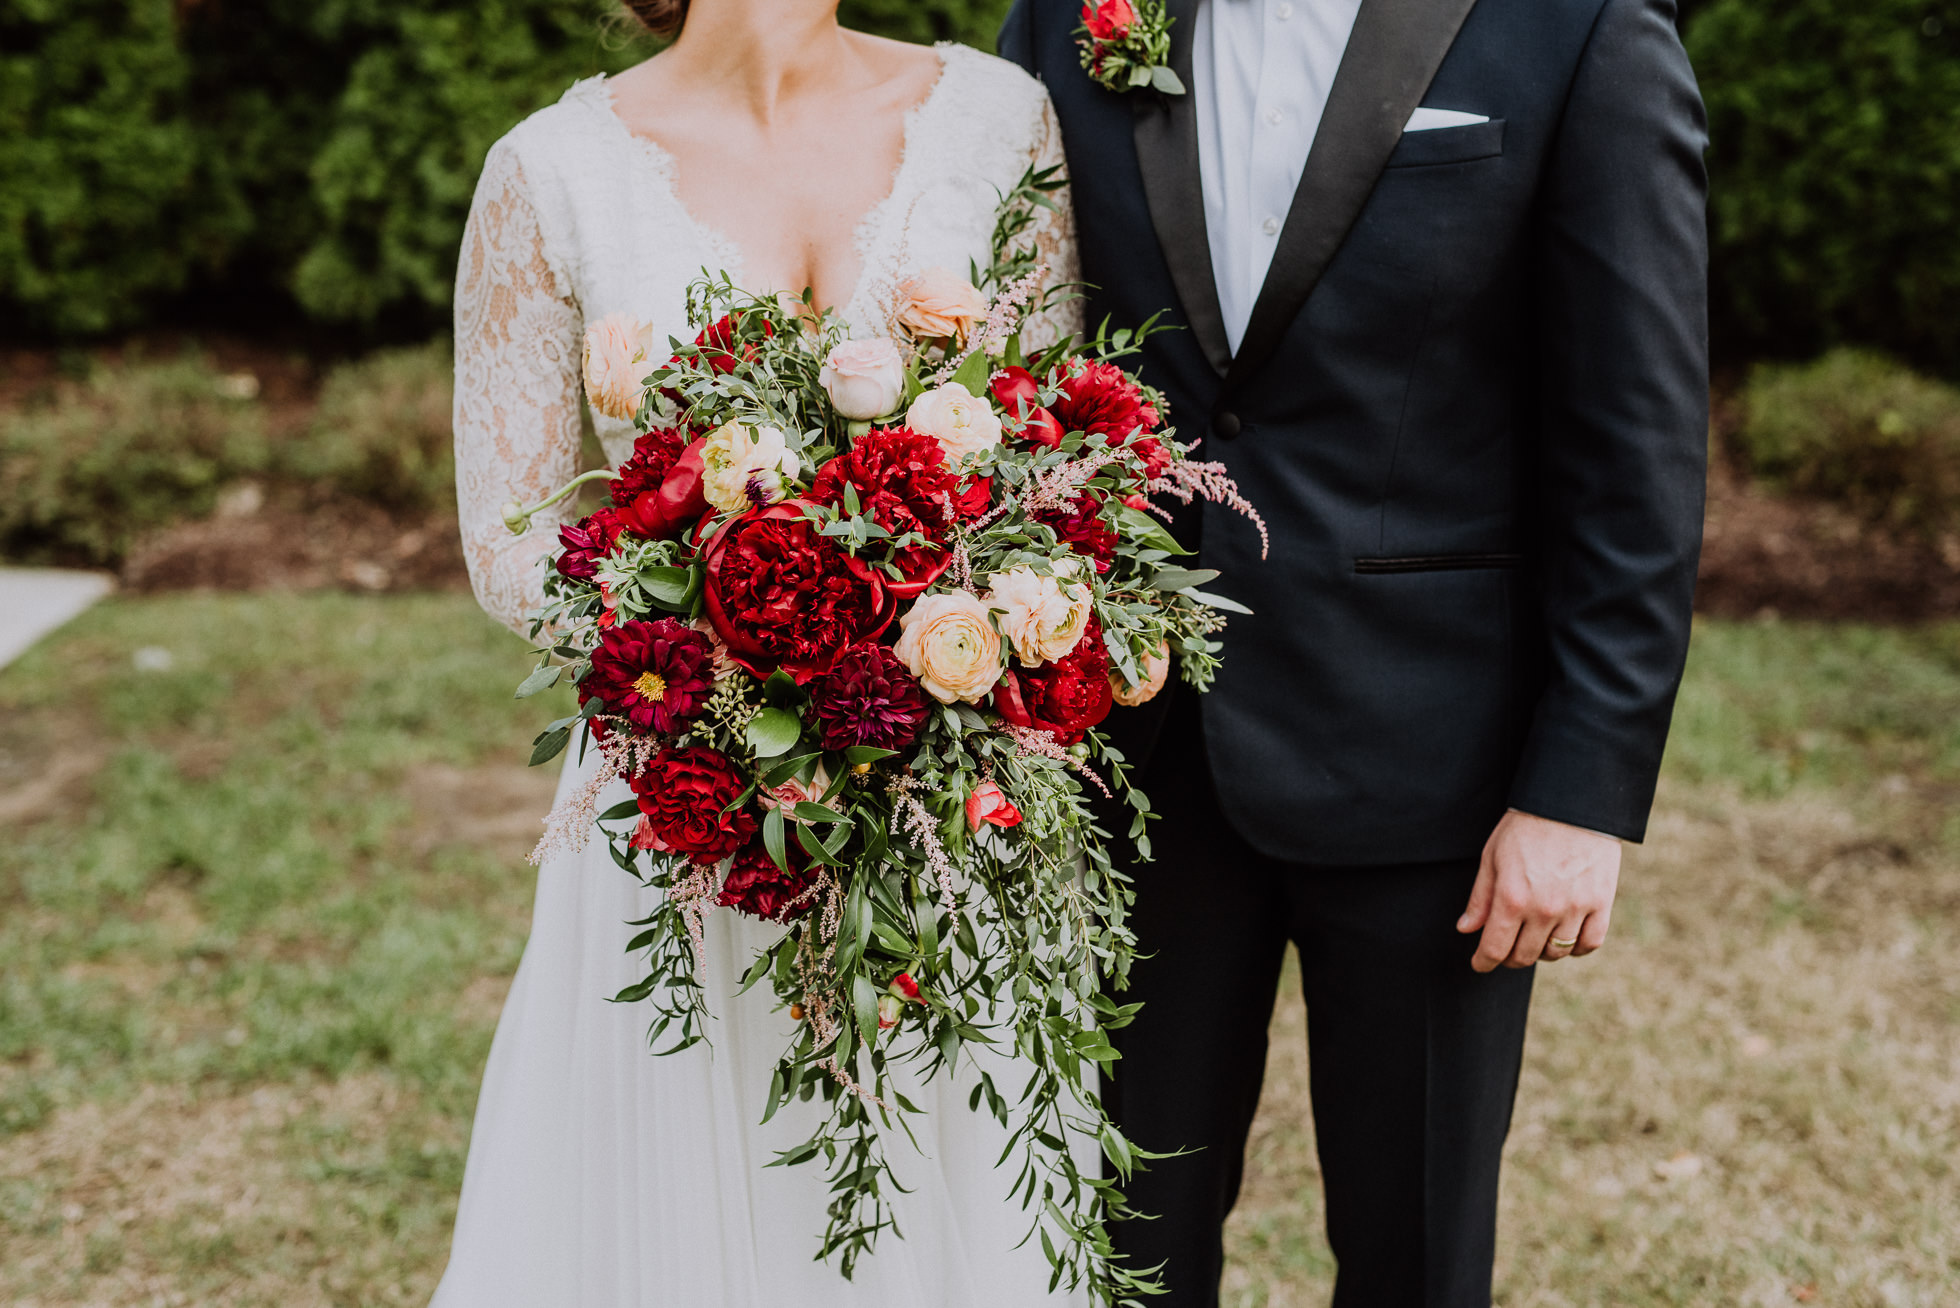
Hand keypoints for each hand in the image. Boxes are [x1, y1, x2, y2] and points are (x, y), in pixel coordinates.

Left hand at [1457, 809, 1621, 971]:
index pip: (1495, 949)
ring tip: (1534, 936)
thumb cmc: (1525, 826)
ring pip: (1556, 953)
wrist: (1571, 803)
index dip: (1484, 962)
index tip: (1480, 964)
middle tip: (1505, 949)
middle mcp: (1544, 909)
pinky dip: (1576, 947)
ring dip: (1541, 951)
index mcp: (1512, 898)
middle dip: (1509, 958)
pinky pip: (1589, 944)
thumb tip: (1466, 930)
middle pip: (1524, 956)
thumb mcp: (1492, 857)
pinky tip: (1565, 937)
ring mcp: (1575, 909)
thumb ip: (1480, 898)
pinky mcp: (1601, 903)